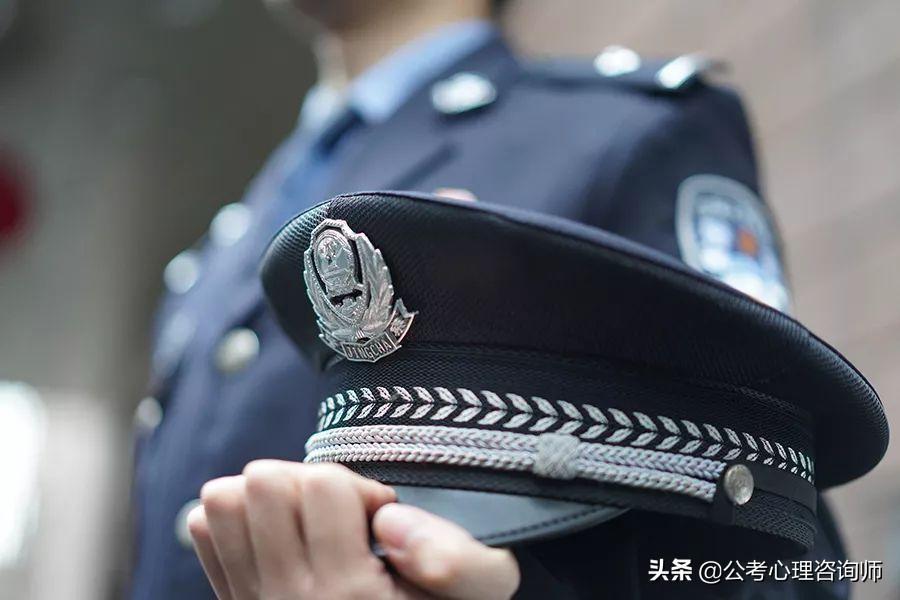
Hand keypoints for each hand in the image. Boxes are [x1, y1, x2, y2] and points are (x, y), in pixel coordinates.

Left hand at [188, 460, 519, 599]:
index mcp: (348, 592)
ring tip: (308, 523)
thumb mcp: (480, 586)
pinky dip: (239, 518)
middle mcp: (287, 598)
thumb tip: (390, 520)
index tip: (381, 521)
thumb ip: (456, 559)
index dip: (359, 487)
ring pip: (224, 497)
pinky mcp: (232, 599)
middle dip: (308, 483)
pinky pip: (204, 525)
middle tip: (340, 518)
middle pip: (263, 480)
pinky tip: (280, 537)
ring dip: (268, 496)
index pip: (323, 483)